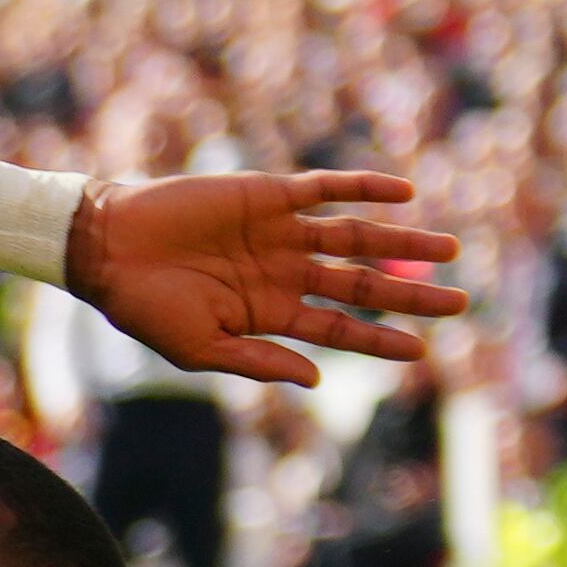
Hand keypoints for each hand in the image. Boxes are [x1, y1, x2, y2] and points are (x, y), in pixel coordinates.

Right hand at [69, 168, 469, 388]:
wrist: (107, 248)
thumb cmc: (143, 307)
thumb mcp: (200, 349)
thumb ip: (258, 361)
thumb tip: (315, 378)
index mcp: (270, 314)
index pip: (339, 330)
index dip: (380, 341)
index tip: (422, 352)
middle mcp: (284, 272)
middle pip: (362, 284)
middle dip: (410, 294)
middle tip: (460, 302)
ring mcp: (280, 233)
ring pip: (357, 236)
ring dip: (402, 240)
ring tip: (449, 249)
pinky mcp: (268, 194)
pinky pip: (326, 188)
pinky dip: (364, 188)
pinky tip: (403, 193)